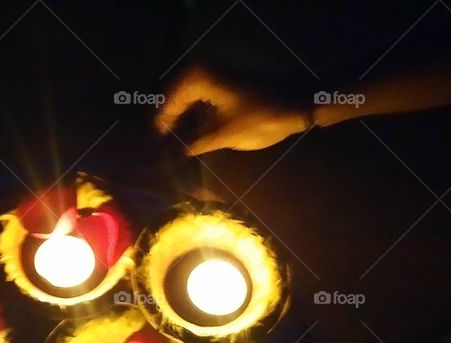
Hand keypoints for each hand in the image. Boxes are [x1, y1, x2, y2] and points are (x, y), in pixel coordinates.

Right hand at [155, 66, 310, 154]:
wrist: (297, 105)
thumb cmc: (261, 118)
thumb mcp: (223, 136)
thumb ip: (193, 146)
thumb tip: (169, 161)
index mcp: (196, 78)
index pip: (165, 108)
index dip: (158, 134)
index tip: (153, 157)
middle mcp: (199, 73)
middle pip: (172, 106)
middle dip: (168, 132)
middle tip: (161, 158)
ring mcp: (211, 79)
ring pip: (184, 106)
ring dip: (180, 129)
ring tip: (173, 154)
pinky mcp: (222, 88)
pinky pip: (198, 105)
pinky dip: (193, 123)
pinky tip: (190, 143)